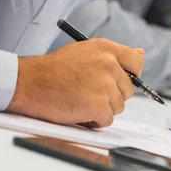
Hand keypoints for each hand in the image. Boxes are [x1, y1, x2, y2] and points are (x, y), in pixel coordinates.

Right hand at [7, 39, 144, 127]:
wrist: (29, 83)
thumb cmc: (54, 70)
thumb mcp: (85, 52)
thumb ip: (113, 56)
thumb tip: (142, 53)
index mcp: (106, 49)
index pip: (136, 63)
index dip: (131, 76)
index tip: (120, 82)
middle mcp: (109, 64)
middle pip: (127, 90)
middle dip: (111, 96)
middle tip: (87, 92)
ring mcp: (105, 85)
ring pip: (118, 106)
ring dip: (101, 109)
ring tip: (80, 100)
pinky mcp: (98, 104)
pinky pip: (106, 120)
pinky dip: (94, 121)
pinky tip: (78, 112)